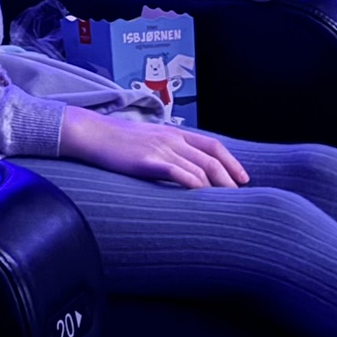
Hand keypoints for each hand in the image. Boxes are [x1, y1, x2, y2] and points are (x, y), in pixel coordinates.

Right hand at [60, 110, 246, 188]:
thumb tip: (184, 166)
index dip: (232, 162)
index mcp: (175, 132)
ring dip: (216, 187)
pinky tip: (201, 197)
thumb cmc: (119, 141)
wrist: (94, 135)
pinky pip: (179, 174)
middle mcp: (173, 139)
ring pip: (199, 168)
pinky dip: (194, 186)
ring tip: (224, 204)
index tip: (243, 179)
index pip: (213, 146)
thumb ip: (169, 148)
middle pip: (212, 160)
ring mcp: (162, 149)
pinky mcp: (149, 161)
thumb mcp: (150, 138)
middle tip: (239, 197)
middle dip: (229, 180)